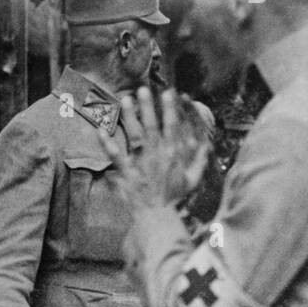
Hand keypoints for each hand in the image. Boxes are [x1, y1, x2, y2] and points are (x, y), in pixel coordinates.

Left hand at [102, 88, 210, 214]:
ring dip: (129, 116)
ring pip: (134, 135)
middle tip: (142, 89)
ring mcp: (141, 163)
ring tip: (124, 100)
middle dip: (147, 106)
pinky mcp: (126, 173)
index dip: (170, 108)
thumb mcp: (193, 180)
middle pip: (151, 125)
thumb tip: (207, 145)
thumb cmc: (175, 199)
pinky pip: (115, 155)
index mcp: (173, 154)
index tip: (168, 92)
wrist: (158, 217)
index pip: (172, 125)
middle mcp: (157, 154)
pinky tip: (100, 130)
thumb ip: (199, 161)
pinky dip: (107, 143)